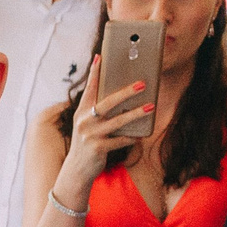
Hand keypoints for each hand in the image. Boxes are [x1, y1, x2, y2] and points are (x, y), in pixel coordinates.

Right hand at [52, 56, 150, 210]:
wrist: (76, 170)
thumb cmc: (87, 143)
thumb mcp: (88, 125)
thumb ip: (98, 111)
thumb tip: (122, 97)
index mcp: (81, 112)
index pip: (89, 88)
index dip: (95, 72)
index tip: (101, 56)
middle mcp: (84, 121)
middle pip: (107, 102)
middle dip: (126, 92)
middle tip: (143, 84)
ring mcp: (90, 135)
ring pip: (118, 121)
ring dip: (136, 113)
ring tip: (151, 106)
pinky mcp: (98, 148)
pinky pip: (120, 140)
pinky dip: (130, 137)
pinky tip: (139, 134)